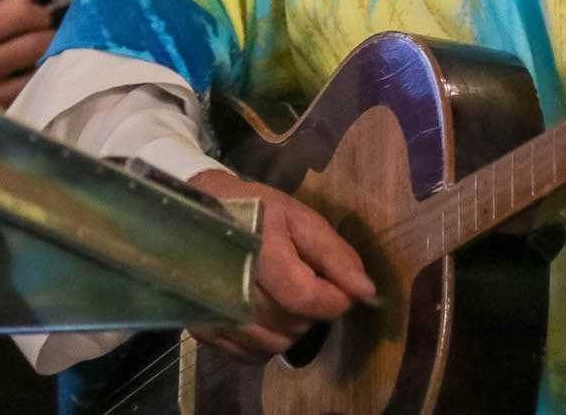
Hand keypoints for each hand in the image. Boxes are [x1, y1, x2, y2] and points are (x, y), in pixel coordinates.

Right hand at [0, 0, 54, 106]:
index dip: (42, 14)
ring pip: (38, 73)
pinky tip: (39, 77)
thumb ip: (7, 7)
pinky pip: (29, 95)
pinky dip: (40, 83)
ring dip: (51, 61)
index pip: (21, 16)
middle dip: (53, 37)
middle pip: (35, 45)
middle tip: (55, 36)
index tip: (46, 17)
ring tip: (50, 55)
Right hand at [187, 169, 376, 362]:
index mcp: (259, 253)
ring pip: (275, 344)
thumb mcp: (298, 218)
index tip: (341, 288)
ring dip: (290, 325)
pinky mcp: (205, 333)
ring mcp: (215, 316)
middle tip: (304, 279)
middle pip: (293, 324)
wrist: (199, 213)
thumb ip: (333, 254)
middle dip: (311, 308)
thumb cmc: (254, 210)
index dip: (333, 298)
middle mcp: (232, 291)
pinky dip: (267, 340)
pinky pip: (252, 354)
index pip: (305, 297)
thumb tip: (365, 291)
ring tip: (284, 295)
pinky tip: (265, 312)